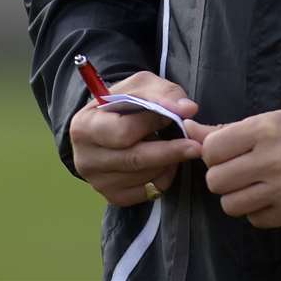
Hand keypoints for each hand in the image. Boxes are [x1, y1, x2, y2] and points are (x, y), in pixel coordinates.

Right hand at [70, 71, 201, 206]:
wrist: (109, 123)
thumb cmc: (126, 101)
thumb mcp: (141, 85)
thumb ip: (164, 93)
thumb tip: (188, 109)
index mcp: (84, 126)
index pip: (123, 131)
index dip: (153, 123)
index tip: (177, 115)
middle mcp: (85, 158)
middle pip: (134, 160)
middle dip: (169, 151)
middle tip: (196, 146)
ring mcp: (97, 181)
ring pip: (143, 177)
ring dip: (167, 163)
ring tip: (178, 147)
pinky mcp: (112, 195)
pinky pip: (146, 193)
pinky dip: (163, 178)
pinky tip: (167, 162)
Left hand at [188, 109, 280, 228]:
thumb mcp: (271, 120)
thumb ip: (229, 129)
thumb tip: (189, 128)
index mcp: (264, 129)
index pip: (212, 150)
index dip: (213, 154)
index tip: (226, 153)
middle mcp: (271, 159)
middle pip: (215, 181)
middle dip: (222, 178)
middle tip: (239, 171)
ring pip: (231, 205)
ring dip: (237, 197)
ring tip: (254, 186)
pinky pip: (255, 220)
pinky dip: (258, 212)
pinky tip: (272, 197)